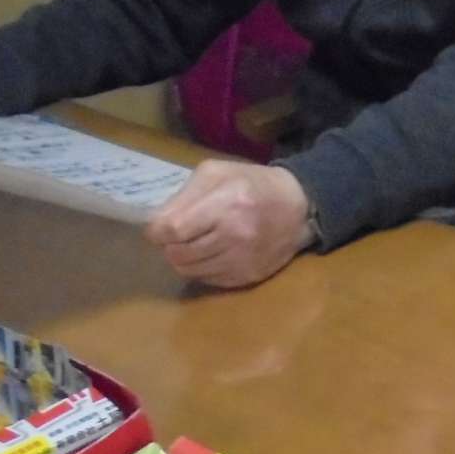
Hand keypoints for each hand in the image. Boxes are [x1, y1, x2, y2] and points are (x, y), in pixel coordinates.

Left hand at [145, 161, 312, 288]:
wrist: (298, 208)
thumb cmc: (252, 184)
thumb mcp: (217, 173)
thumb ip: (183, 196)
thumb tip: (156, 225)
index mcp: (226, 204)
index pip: (173, 229)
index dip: (157, 231)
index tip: (158, 228)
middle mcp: (235, 236)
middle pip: (177, 254)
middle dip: (170, 245)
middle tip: (179, 234)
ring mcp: (243, 260)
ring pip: (189, 271)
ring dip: (184, 258)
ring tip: (194, 243)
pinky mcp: (248, 277)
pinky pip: (207, 280)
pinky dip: (202, 268)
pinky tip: (212, 252)